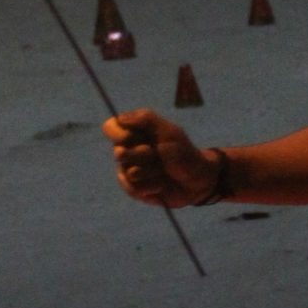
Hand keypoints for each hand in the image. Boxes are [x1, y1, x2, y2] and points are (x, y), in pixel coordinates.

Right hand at [103, 110, 219, 205]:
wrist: (197, 181)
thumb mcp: (169, 132)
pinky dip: (150, 186)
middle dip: (143, 155)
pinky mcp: (134, 189)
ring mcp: (129, 170)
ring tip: (163, 170)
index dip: (119, 134)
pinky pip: (132, 188)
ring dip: (151, 172)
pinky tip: (160, 185)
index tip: (134, 137)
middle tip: (159, 155)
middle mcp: (128, 150)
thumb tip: (120, 118)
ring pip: (128, 172)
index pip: (110, 127)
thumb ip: (145, 120)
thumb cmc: (184, 152)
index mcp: (134, 132)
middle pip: (119, 153)